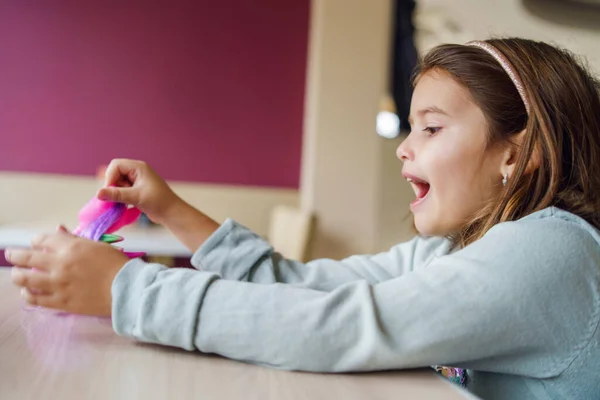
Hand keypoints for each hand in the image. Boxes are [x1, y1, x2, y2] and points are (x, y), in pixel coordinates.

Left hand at [6, 228, 129, 315]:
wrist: (125, 289)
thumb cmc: (116, 264)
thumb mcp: (97, 246)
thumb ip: (74, 239)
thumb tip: (59, 231)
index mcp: (70, 247)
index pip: (42, 240)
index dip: (36, 241)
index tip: (35, 244)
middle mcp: (59, 264)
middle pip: (27, 258)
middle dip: (16, 255)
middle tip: (11, 255)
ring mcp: (57, 284)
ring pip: (25, 279)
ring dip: (17, 275)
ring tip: (16, 275)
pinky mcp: (59, 302)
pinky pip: (35, 299)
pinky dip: (28, 295)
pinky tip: (27, 293)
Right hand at [97, 159, 182, 224]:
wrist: (171, 213)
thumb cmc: (158, 202)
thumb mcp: (136, 197)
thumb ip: (116, 194)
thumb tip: (98, 193)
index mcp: (139, 167)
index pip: (116, 165)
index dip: (110, 177)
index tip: (109, 191)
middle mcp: (137, 171)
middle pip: (115, 173)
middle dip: (113, 185)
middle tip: (116, 198)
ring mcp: (136, 181)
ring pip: (117, 183)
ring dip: (117, 193)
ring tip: (124, 202)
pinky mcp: (136, 190)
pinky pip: (122, 190)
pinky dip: (120, 197)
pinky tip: (125, 205)